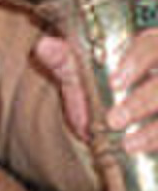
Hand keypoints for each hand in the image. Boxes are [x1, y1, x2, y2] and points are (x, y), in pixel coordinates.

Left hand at [36, 30, 157, 153]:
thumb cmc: (94, 90)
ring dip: (151, 124)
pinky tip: (135, 146)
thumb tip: (44, 45)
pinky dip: (155, 138)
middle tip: (115, 118)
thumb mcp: (76, 75)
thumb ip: (63, 60)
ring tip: (125, 139)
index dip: (137, 59)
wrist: (105, 128)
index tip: (115, 82)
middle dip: (143, 99)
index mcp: (147, 48)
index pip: (151, 45)